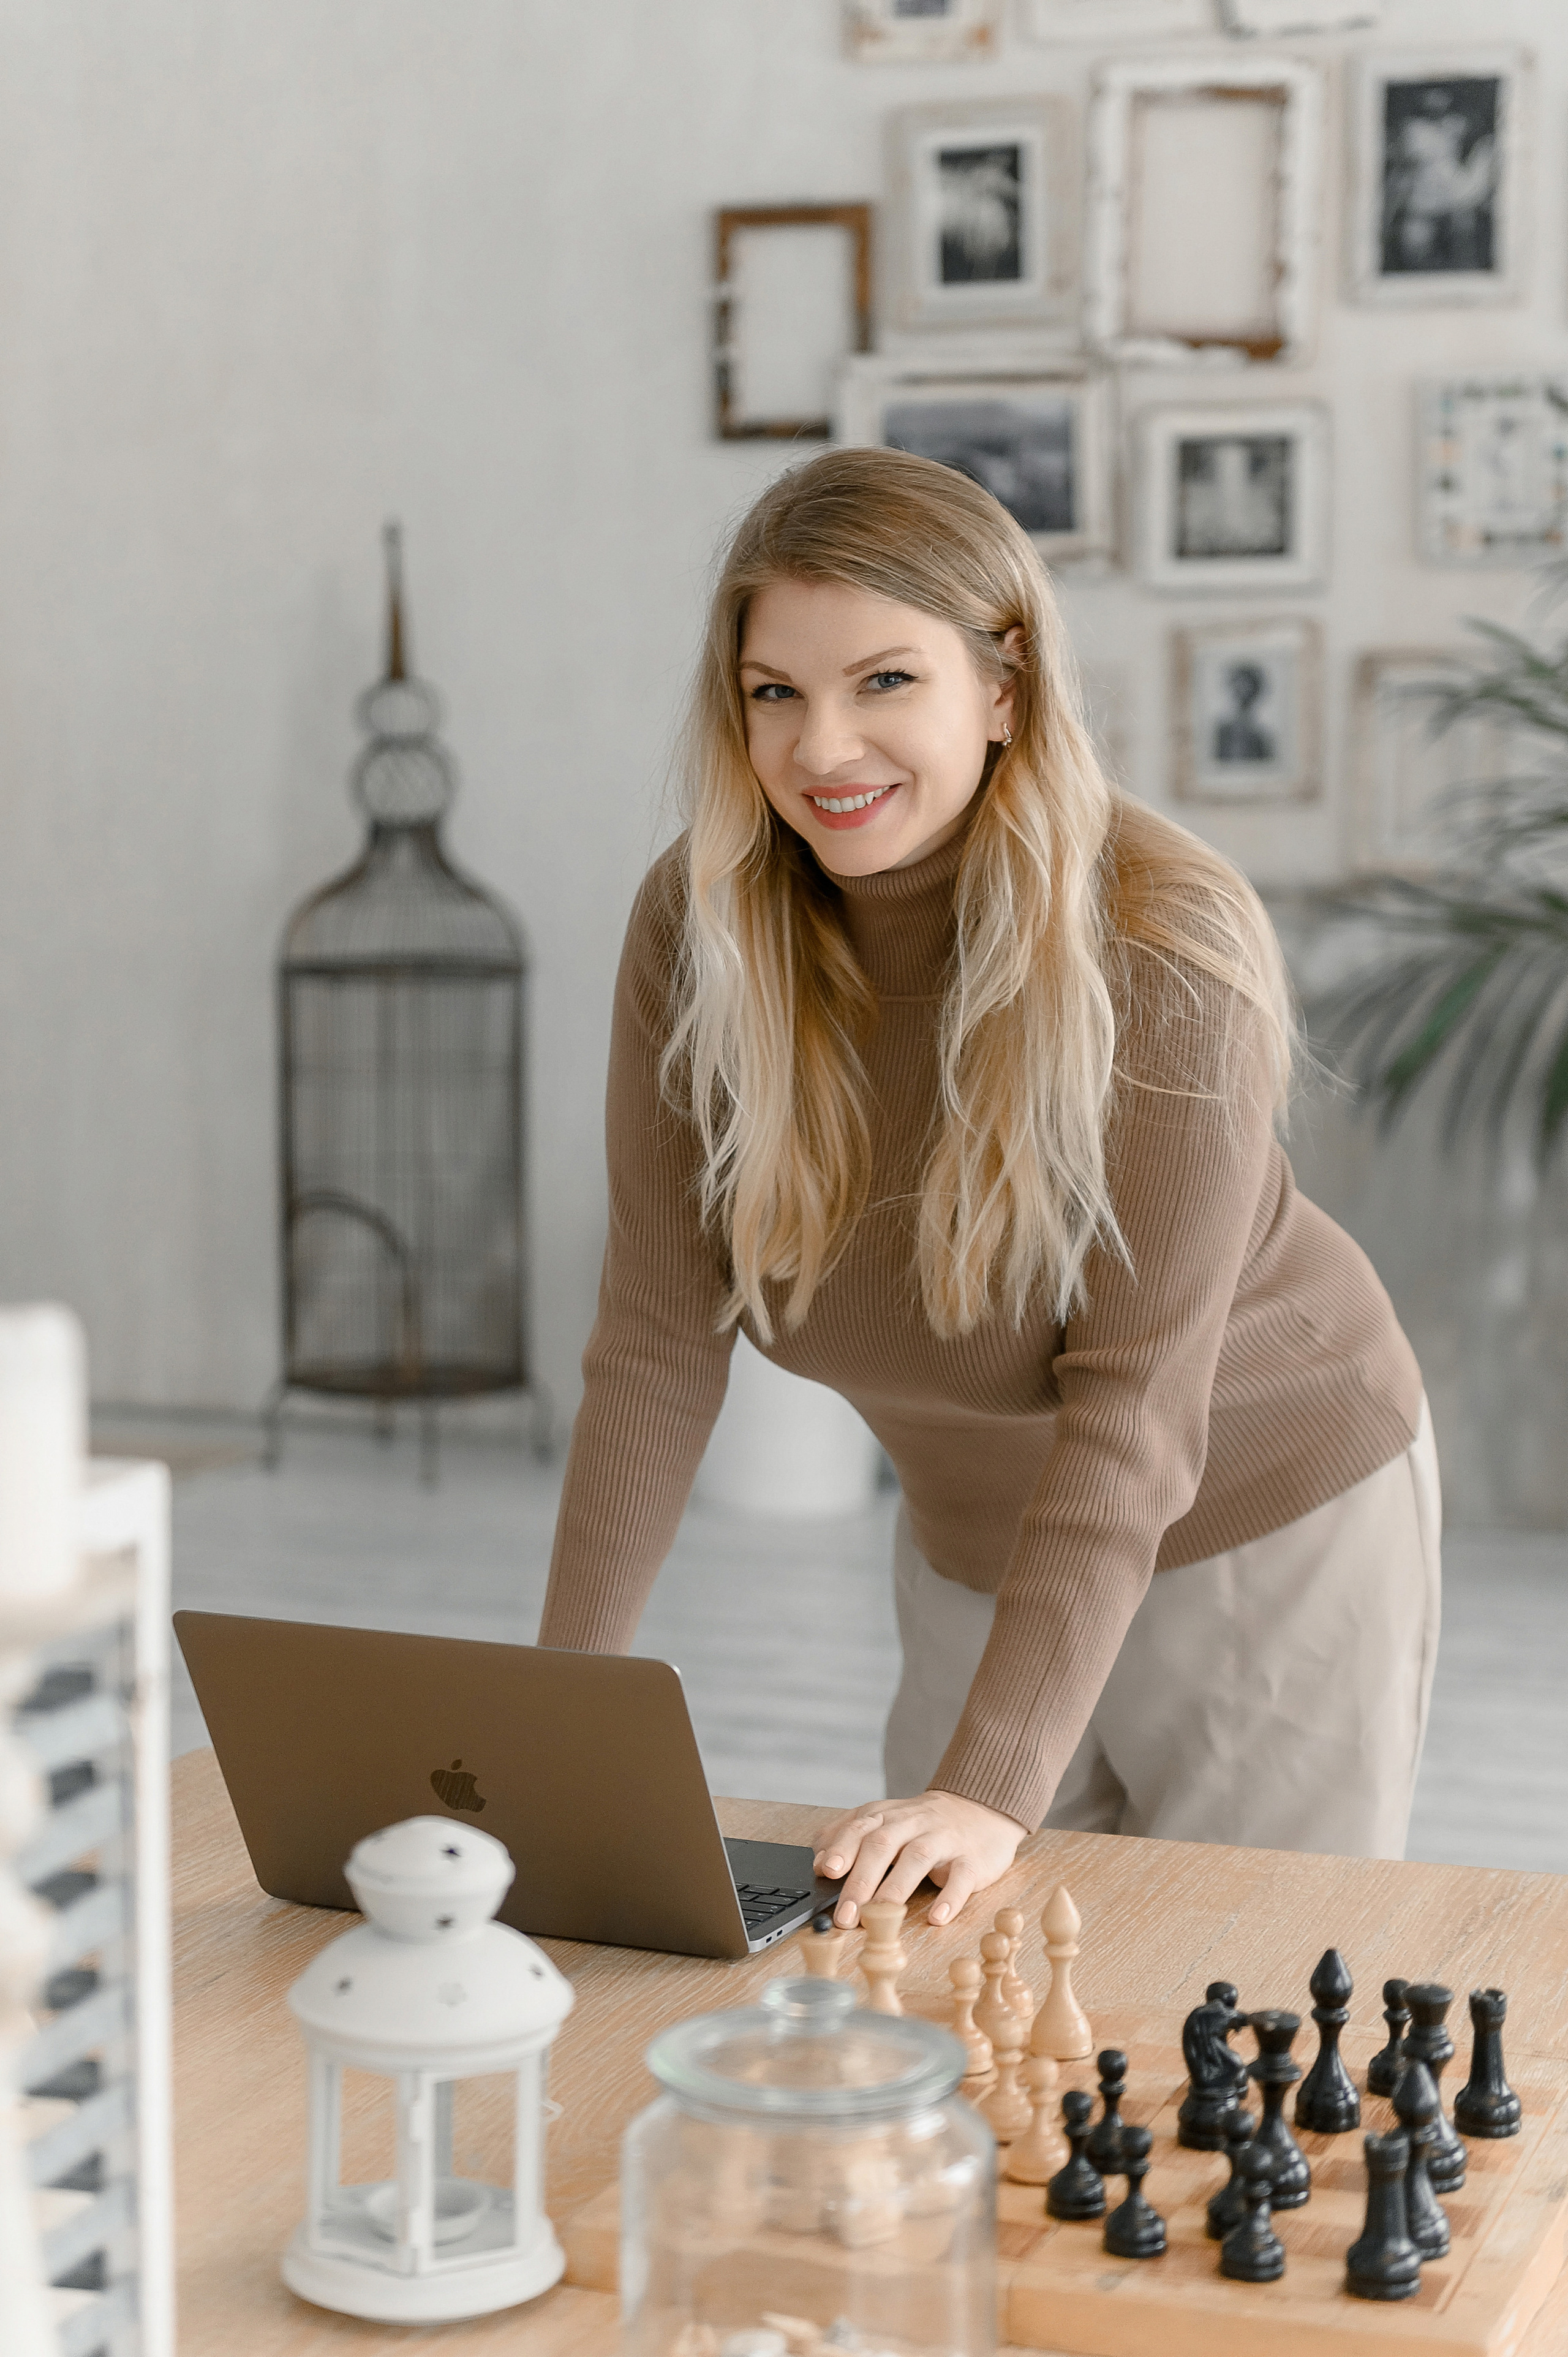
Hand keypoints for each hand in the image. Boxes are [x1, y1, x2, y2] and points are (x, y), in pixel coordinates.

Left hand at [812, 1790, 1027, 1928]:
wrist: (980, 1810)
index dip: (842, 1848)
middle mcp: (913, 1823)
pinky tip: (937, 1917)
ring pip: (917, 1858)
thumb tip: (818, 1863)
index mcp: (887, 1816)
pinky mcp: (972, 1860)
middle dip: (861, 1881)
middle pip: (883, 1845)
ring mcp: (944, 1840)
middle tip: (845, 1915)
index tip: (826, 1871)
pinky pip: (961, 1878)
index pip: (859, 1827)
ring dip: (895, 1889)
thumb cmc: (921, 1826)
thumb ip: (849, 1839)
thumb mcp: (883, 1824)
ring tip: (881, 1917)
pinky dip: (949, 1899)